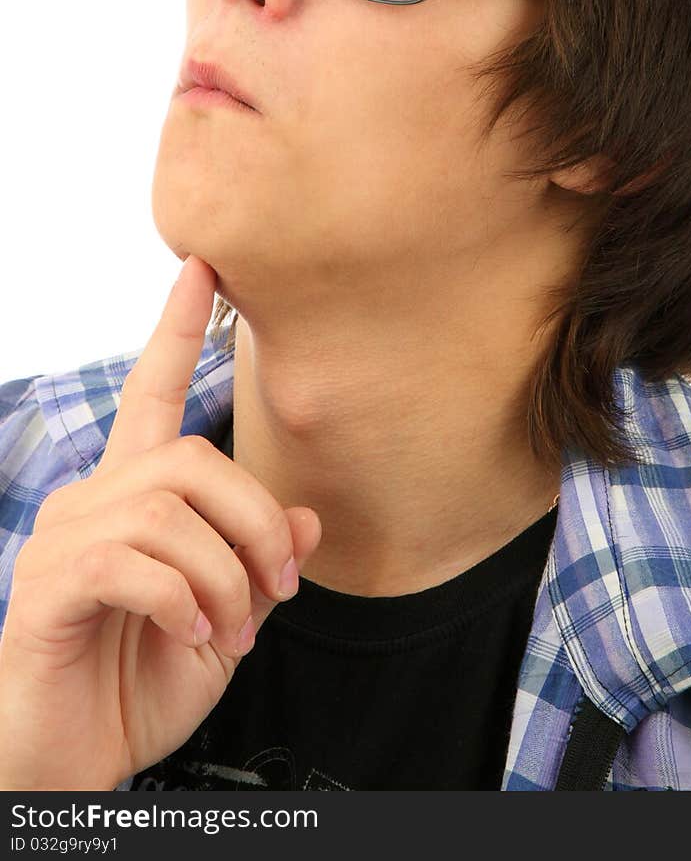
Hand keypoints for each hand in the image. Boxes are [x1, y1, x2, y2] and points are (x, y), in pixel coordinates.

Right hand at [0, 255, 320, 790]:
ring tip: (231, 624)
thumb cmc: (139, 683)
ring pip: (169, 509)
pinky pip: (132, 563)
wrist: (75, 758)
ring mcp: (64, 540)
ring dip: (224, 571)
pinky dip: (182, 599)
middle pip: (194, 459)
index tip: (204, 268)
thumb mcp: (227, 620)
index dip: (178, 329)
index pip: (153, 391)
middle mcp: (94, 500)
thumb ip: (261, 564)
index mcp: (135, 497)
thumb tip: (307, 517)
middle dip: (256, 518)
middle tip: (278, 586)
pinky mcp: (47, 587)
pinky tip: (192, 630)